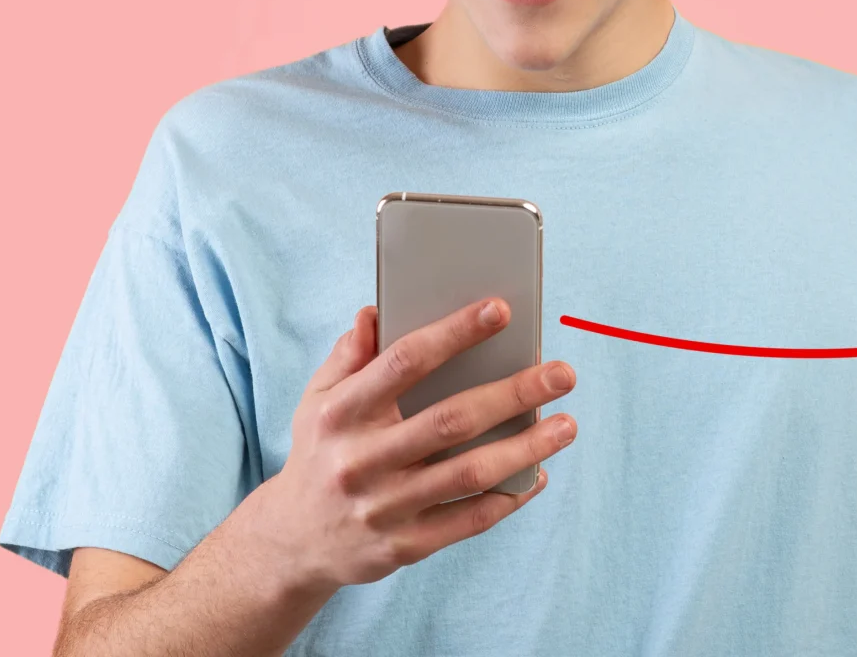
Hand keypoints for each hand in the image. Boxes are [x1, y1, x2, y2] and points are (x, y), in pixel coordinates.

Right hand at [229, 301, 579, 595]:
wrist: (290, 542)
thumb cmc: (321, 454)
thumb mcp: (316, 400)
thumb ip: (349, 356)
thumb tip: (377, 311)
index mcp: (340, 414)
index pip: (403, 363)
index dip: (454, 333)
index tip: (501, 310)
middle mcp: (360, 460)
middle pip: (450, 421)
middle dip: (513, 394)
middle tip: (563, 373)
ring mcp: (382, 508)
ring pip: (468, 474)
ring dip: (526, 448)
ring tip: (567, 424)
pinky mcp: (402, 546)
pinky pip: (468, 521)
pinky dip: (508, 497)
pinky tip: (537, 473)